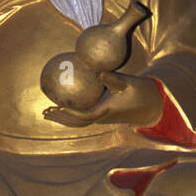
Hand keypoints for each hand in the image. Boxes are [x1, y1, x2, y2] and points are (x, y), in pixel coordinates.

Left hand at [42, 73, 161, 128]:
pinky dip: (70, 115)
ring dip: (63, 119)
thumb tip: (97, 72)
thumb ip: (112, 78)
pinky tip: (62, 108)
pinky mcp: (102, 116)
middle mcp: (102, 117)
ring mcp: (102, 118)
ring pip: (79, 122)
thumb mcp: (128, 83)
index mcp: (106, 111)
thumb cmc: (139, 92)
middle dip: (61, 118)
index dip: (70, 113)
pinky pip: (82, 118)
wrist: (150, 106)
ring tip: (47, 113)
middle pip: (77, 122)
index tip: (57, 107)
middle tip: (45, 111)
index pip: (84, 115)